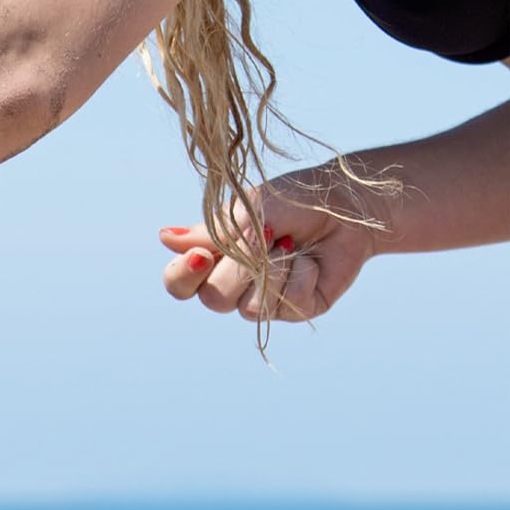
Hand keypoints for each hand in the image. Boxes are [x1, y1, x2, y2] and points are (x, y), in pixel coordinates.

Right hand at [159, 168, 380, 322]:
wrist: (346, 205)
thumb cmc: (292, 201)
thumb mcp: (246, 210)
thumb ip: (209, 232)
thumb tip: (164, 237)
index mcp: (212, 259)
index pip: (178, 285)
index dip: (183, 276)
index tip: (203, 254)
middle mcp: (232, 285)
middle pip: (213, 299)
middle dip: (240, 267)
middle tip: (265, 235)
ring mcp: (264, 300)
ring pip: (248, 308)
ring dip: (272, 270)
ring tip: (289, 245)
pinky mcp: (296, 308)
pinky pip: (286, 304)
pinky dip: (300, 275)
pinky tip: (310, 261)